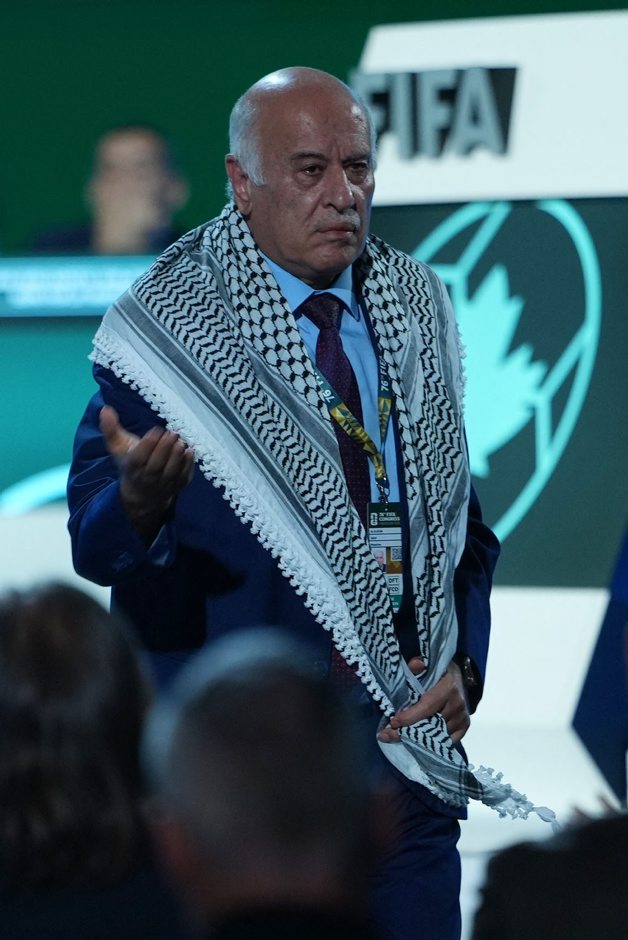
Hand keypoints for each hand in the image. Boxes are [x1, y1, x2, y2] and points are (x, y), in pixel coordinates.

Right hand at [100, 405, 194, 542]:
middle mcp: (147, 478)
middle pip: (156, 465)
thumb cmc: (130, 465)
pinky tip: (190, 451)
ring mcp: (164, 484)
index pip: (139, 458)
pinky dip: (188, 465)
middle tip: (172, 433)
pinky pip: (184, 477)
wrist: (141, 495)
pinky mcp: (178, 486)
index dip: (148, 445)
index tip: (156, 430)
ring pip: (171, 472)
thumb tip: (105, 409)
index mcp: (132, 468)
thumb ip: (111, 429)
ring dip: (177, 456)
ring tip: (181, 441)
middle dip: (165, 448)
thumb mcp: (118, 448)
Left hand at [377, 657, 469, 744]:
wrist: (461, 677)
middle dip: (406, 731)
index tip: (392, 722)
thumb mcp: (429, 664)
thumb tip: (413, 665)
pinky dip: (431, 743)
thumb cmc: (440, 672)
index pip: (427, 706)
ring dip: (417, 739)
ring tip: (396, 738)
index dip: (409, 716)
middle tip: (386, 735)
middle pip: (430, 724)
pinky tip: (415, 744)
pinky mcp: (464, 726)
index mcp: (448, 687)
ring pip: (437, 735)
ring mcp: (462, 717)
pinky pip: (447, 741)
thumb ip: (418, 664)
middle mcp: (457, 704)